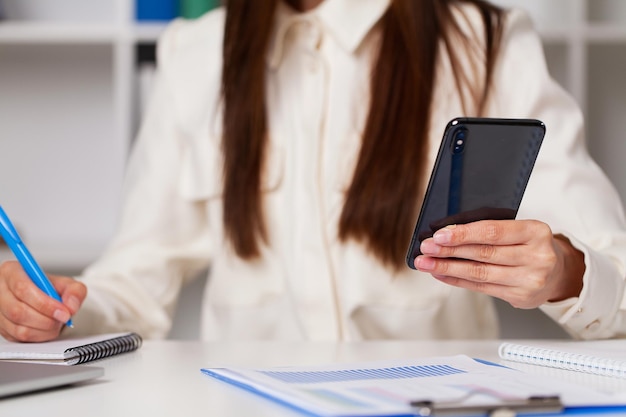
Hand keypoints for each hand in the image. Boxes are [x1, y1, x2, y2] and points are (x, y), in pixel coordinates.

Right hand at [0, 260, 86, 341]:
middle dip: (46, 319)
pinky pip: (19, 339)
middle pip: (18, 311)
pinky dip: (39, 336)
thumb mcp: (67, 283)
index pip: (22, 288)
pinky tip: (48, 328)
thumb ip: (75, 291)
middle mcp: (1, 291)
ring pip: (18, 328)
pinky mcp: (2, 328)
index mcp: (11, 272)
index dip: (44, 303)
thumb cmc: (50, 289)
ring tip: (57, 322)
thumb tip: (71, 306)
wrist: (45, 299)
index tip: (63, 311)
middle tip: (63, 318)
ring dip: (44, 329)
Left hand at [414, 220, 584, 308]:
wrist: (558, 271)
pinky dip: (457, 280)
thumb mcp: (520, 229)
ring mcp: (530, 280)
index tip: (439, 235)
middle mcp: (536, 257)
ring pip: (480, 273)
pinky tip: (441, 274)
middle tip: (426, 248)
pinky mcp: (521, 297)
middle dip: (449, 251)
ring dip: (448, 267)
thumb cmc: (530, 244)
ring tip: (427, 263)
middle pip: (483, 254)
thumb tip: (447, 233)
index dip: (463, 234)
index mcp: (536, 232)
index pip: (493, 232)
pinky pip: (481, 288)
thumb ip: (491, 229)